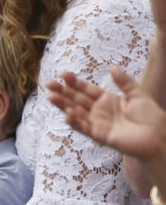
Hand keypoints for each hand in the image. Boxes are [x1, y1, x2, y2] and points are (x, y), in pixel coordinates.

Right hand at [47, 68, 165, 159]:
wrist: (159, 137)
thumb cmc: (151, 117)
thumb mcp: (138, 94)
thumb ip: (124, 82)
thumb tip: (112, 67)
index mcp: (107, 100)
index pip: (86, 89)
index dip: (75, 82)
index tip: (64, 74)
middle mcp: (99, 111)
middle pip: (76, 100)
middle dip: (63, 92)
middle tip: (49, 84)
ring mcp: (98, 123)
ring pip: (76, 112)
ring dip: (63, 105)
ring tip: (51, 97)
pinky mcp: (99, 135)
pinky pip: (84, 128)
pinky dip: (75, 121)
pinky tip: (67, 113)